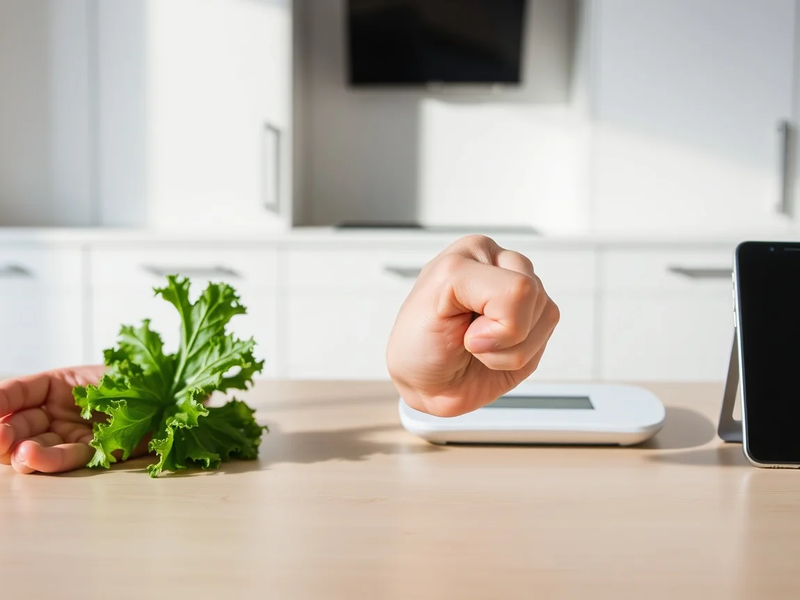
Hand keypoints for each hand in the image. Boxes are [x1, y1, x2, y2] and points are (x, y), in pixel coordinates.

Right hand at [0, 366, 145, 473]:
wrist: (183, 399)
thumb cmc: (147, 375)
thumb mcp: (108, 369)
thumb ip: (76, 380)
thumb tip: (19, 390)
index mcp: (60, 383)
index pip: (18, 391)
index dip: (0, 399)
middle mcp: (61, 410)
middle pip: (18, 423)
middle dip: (3, 430)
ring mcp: (73, 433)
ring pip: (36, 446)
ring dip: (22, 451)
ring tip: (19, 450)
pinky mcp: (94, 453)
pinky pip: (68, 458)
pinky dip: (50, 460)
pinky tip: (33, 457)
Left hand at [386, 235, 559, 416]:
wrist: (424, 383)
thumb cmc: (417, 343)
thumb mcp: (432, 301)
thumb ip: (490, 293)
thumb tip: (524, 315)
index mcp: (475, 252)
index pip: (516, 287)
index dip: (490, 322)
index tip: (456, 327)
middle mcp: (502, 266)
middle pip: (533, 297)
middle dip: (501, 334)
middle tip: (466, 337)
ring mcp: (521, 294)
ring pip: (546, 317)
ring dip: (509, 350)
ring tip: (477, 346)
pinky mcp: (534, 321)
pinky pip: (546, 339)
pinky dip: (518, 358)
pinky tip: (493, 353)